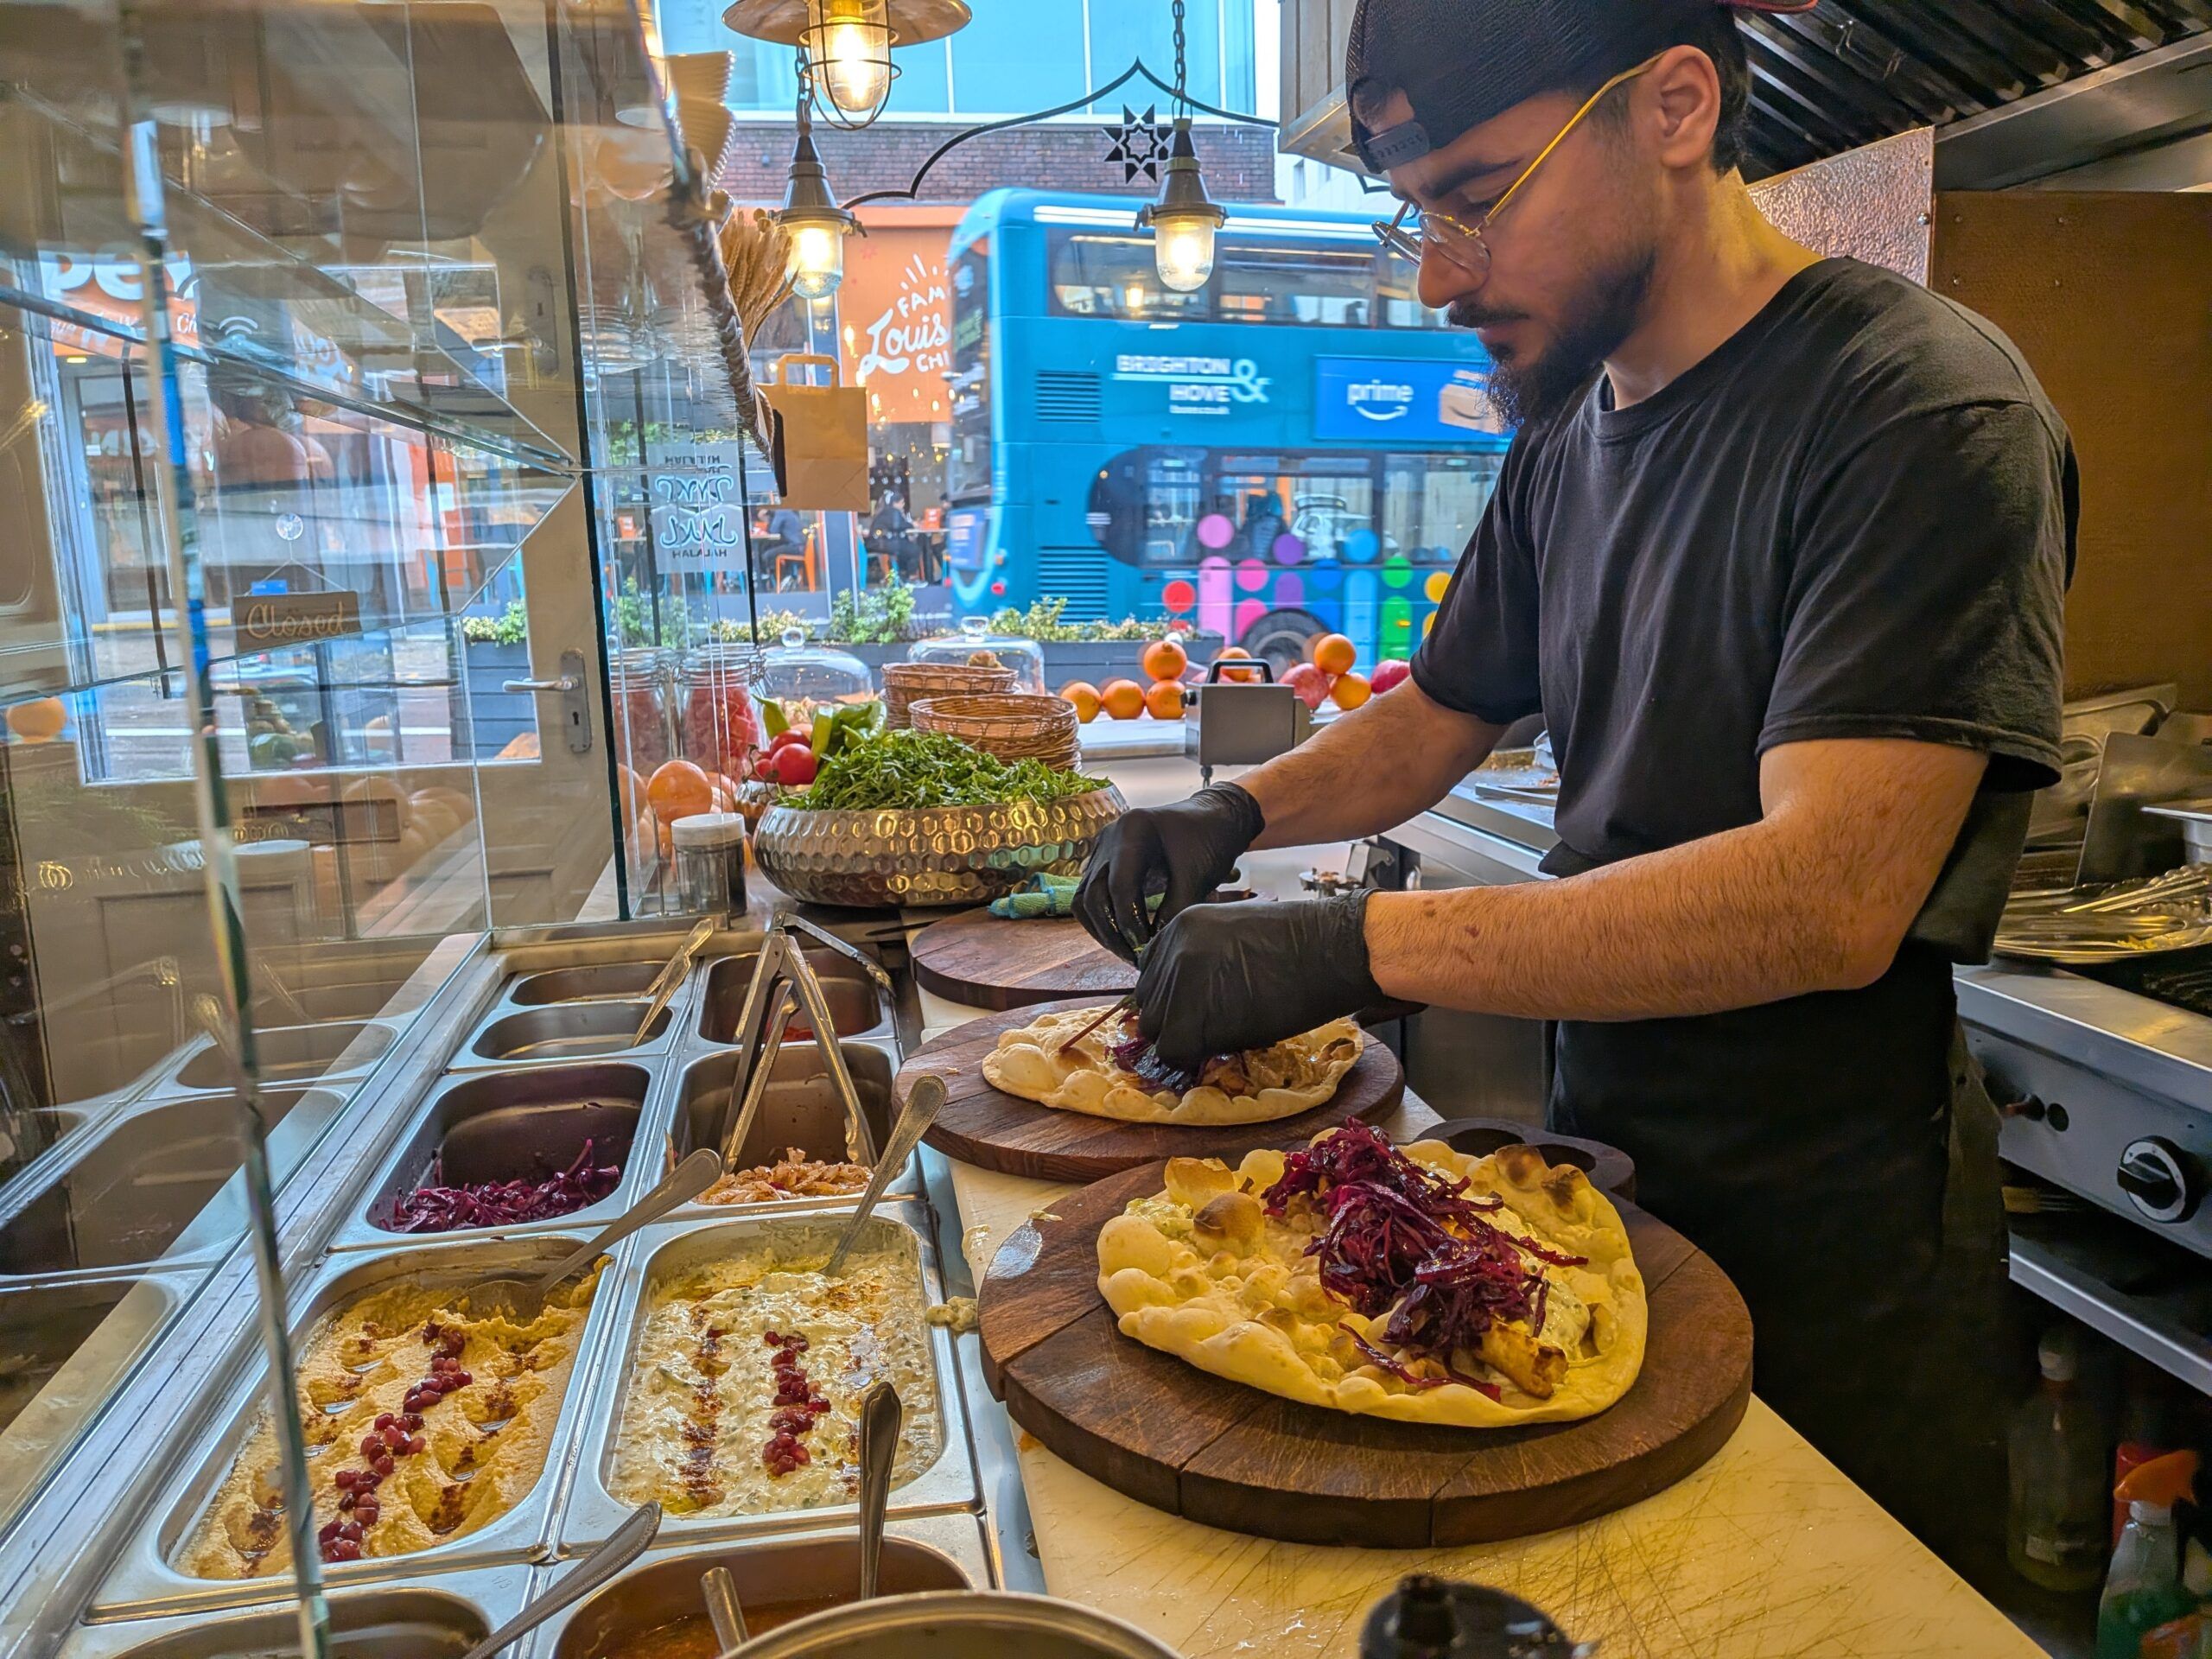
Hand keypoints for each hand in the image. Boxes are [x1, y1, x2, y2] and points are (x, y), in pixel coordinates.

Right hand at [1074, 784, 1265, 962]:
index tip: (1145, 946)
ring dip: (1103, 930)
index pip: (1119, 885)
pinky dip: (1102, 920)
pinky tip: (1122, 939)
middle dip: (1113, 932)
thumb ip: (1175, 910)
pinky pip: (1090, 896)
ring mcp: (1103, 849)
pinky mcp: (1103, 862)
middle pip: (1094, 895)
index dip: (1130, 921)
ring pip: (1084, 899)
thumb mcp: (1198, 876)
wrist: (1214, 818)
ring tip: (1129, 953)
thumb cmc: (1210, 840)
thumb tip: (1152, 947)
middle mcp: (1110, 837)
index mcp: (1133, 829)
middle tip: (1135, 957)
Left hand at [1134, 894, 1382, 1068]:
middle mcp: (1172, 949)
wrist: (1328, 949)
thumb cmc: (1302, 943)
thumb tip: (1194, 999)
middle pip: (1150, 1002)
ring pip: (1156, 1029)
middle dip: (1176, 1019)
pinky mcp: (1191, 1014)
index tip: (1196, 1007)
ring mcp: (1178, 981)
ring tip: (1225, 1032)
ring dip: (1185, 1038)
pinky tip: (1224, 1043)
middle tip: (1214, 1026)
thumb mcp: (1239, 934)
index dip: (1172, 995)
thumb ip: (1207, 958)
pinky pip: (1172, 1050)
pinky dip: (1192, 1055)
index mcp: (1182, 925)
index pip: (1151, 971)